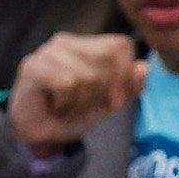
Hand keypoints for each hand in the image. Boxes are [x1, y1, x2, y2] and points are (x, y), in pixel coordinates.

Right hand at [5, 35, 140, 155]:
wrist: (37, 135)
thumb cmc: (70, 113)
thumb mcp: (107, 103)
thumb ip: (128, 87)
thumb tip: (144, 67)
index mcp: (87, 45)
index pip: (121, 45)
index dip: (125, 73)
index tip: (116, 99)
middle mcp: (68, 42)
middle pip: (107, 59)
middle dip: (103, 90)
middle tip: (86, 104)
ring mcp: (49, 51)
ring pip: (88, 74)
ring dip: (82, 101)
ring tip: (69, 106)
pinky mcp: (34, 65)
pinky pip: (68, 82)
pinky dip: (67, 102)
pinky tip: (56, 105)